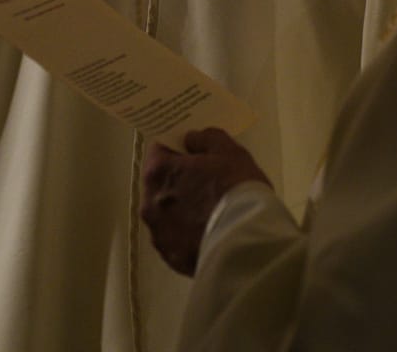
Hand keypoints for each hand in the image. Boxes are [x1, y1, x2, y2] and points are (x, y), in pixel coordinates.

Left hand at [141, 129, 271, 275]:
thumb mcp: (228, 151)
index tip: (192, 153)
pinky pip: (176, 239)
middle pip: (160, 183)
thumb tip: (191, 140)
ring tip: (207, 212)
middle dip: (178, 180)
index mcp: (158, 172)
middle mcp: (150, 203)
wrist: (246, 245)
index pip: (159, 150)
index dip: (176, 149)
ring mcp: (159, 234)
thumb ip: (206, 138)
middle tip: (204, 182)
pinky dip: (187, 235)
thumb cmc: (235, 190)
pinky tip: (207, 234)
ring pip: (166, 213)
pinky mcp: (171, 259)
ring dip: (181, 209)